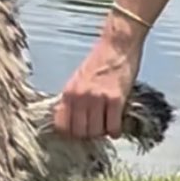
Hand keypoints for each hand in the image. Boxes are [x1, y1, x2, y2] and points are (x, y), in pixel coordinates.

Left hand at [54, 15, 144, 139]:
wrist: (117, 45)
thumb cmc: (99, 61)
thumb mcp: (78, 79)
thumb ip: (73, 100)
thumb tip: (71, 122)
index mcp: (69, 92)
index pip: (62, 125)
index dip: (70, 133)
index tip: (78, 133)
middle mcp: (81, 96)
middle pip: (79, 132)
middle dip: (87, 135)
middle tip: (94, 130)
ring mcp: (98, 98)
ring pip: (95, 131)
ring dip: (102, 133)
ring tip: (106, 127)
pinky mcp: (115, 99)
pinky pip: (112, 126)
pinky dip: (114, 131)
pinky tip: (116, 127)